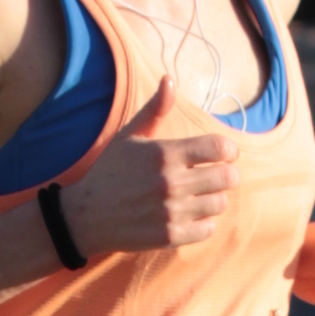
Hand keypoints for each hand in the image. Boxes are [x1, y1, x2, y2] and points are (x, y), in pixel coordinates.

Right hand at [60, 85, 238, 257]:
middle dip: (227, 175)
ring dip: (215, 198)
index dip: (229, 151)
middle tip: (218, 176)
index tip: (225, 155)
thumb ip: (154, 109)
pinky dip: (204, 222)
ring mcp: (171, 211)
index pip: (220, 148)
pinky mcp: (169, 236)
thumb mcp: (129, 137)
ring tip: (202, 196)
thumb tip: (169, 79)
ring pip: (220, 203)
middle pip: (227, 178)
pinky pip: (208, 228)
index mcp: (164, 154)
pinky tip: (191, 215)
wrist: (85, 216)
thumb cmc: (110, 172)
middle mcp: (170, 182)